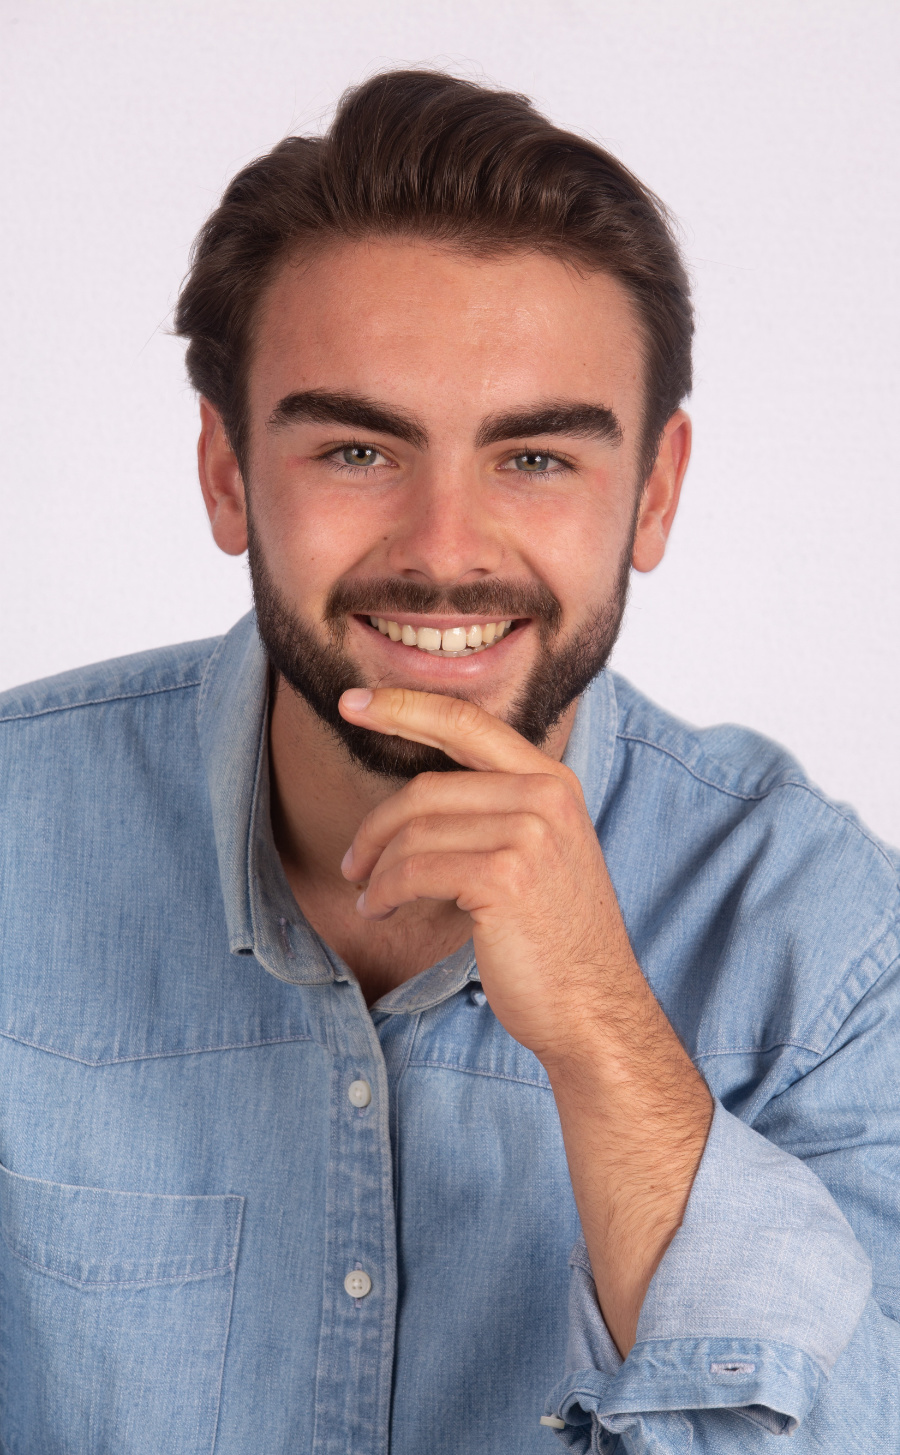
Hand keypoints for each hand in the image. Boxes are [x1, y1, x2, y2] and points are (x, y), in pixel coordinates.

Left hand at [338, 685, 633, 1069]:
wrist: (595, 1008)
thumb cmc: (556, 942)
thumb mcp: (540, 855)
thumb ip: (498, 812)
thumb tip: (420, 796)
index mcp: (553, 782)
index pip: (466, 722)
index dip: (404, 706)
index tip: (353, 702)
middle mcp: (545, 797)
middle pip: (427, 788)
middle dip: (377, 826)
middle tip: (353, 862)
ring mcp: (528, 833)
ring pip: (415, 831)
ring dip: (377, 868)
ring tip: (369, 896)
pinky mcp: (504, 875)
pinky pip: (414, 869)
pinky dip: (384, 891)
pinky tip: (379, 911)